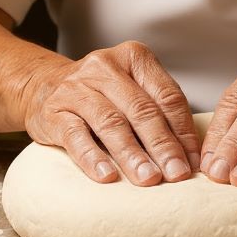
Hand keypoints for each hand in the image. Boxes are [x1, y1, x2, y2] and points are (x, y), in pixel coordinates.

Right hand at [22, 40, 199, 185]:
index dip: (183, 131)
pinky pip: (75, 136)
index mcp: (134, 58)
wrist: (42, 86)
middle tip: (177, 174)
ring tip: (148, 179)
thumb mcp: (132, 90)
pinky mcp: (54, 111)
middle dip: (163, 146)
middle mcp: (105, 67)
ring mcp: (77, 88)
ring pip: (111, 123)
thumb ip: (159, 112)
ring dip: (132, 154)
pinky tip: (106, 176)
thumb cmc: (100, 94)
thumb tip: (191, 157)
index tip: (194, 162)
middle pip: (142, 110)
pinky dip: (92, 157)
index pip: (168, 96)